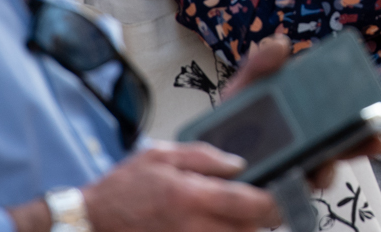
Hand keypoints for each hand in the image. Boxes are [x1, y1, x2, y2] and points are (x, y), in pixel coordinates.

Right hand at [82, 144, 279, 231]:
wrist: (94, 221)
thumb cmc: (125, 187)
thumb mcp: (162, 155)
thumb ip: (204, 156)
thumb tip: (239, 163)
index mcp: (191, 196)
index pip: (249, 204)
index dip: (275, 201)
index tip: (286, 193)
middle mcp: (194, 228)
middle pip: (250, 231)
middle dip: (265, 218)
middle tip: (270, 203)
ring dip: (247, 229)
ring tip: (245, 213)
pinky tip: (224, 223)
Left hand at [221, 35, 380, 188]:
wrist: (203, 155)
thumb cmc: (230, 121)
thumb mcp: (244, 89)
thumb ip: (260, 67)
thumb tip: (280, 43)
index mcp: (302, 119)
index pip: (337, 117)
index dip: (359, 116)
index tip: (374, 112)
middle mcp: (305, 146)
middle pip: (341, 146)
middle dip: (360, 144)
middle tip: (373, 140)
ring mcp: (294, 171)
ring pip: (323, 173)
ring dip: (327, 172)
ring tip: (319, 169)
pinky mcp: (279, 193)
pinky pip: (294, 195)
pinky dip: (296, 190)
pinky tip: (292, 183)